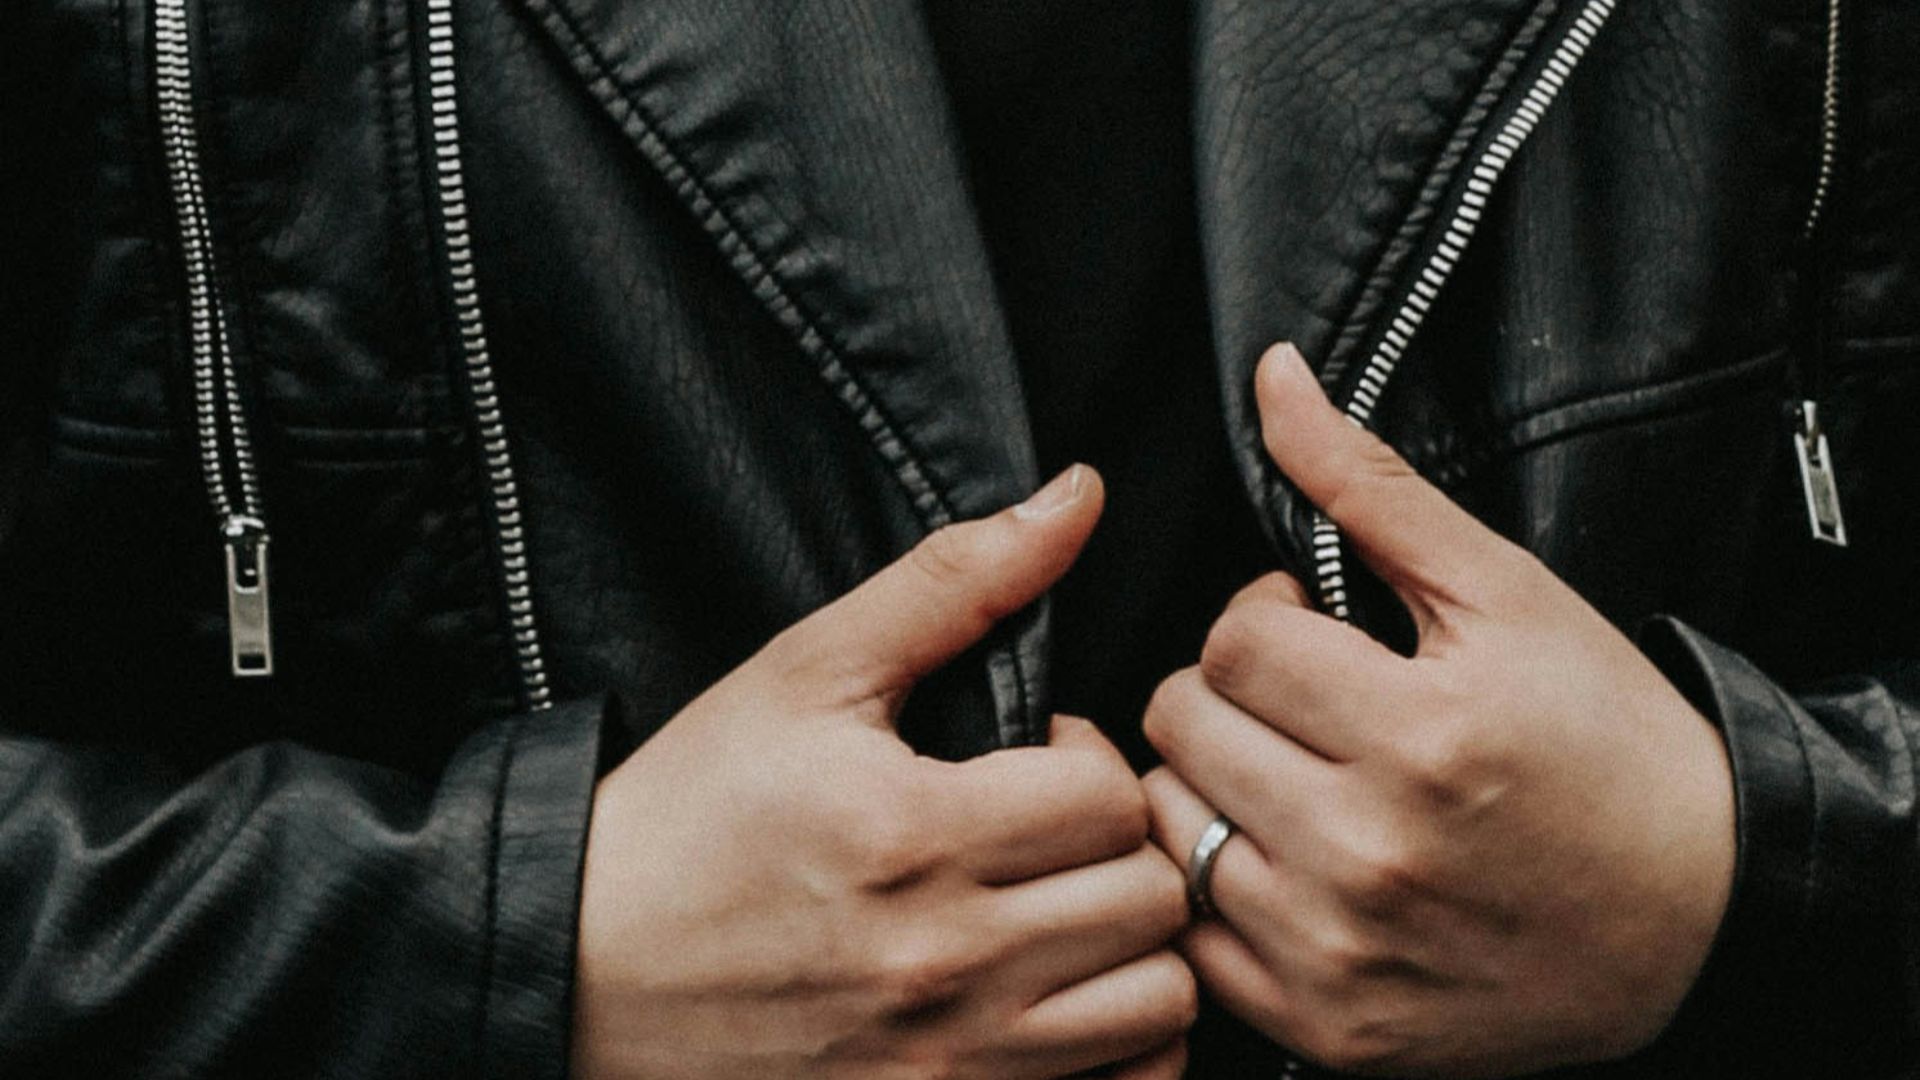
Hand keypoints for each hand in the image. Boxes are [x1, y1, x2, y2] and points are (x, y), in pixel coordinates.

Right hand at [573, 465, 1194, 1079]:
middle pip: (1149, 898)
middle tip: (1055, 833)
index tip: (1031, 759)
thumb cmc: (690, 815)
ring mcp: (947, 1061)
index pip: (1110, 794)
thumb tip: (1079, 492)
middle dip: (1121, 847)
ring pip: (1157, 1004)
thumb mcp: (804, 672)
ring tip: (1066, 911)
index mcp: (912, 833)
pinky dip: (1120, 1043)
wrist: (579, 972)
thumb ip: (954, 580)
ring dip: (1132, 946)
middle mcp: (941, 960)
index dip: (1088, 758)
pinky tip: (1066, 996)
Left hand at [1142, 345, 1736, 1077]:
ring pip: (1166, 824)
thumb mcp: (1506, 594)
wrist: (1691, 915)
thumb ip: (1370, 485)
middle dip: (1226, 693)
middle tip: (1303, 702)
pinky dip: (1215, 886)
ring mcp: (1342, 950)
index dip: (1266, 620)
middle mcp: (1372, 851)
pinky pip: (1191, 933)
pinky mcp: (1327, 1025)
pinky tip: (1286, 858)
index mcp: (1423, 733)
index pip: (1232, 641)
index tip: (1316, 635)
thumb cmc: (1603, 742)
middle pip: (1182, 726)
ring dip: (1208, 784)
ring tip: (1289, 774)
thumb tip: (1274, 377)